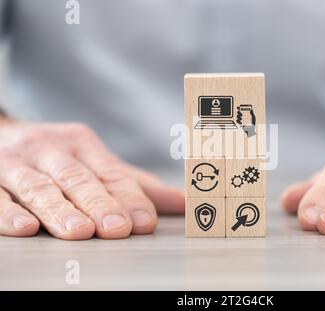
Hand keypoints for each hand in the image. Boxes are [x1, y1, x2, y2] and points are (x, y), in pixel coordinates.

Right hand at [0, 120, 183, 239]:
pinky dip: (9, 212)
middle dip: (99, 204)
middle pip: (79, 180)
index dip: (128, 198)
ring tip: (80, 232)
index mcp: (83, 144)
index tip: (144, 221)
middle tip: (117, 228)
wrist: (1, 135)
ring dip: (60, 210)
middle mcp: (51, 150)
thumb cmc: (60, 158)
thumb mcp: (98, 164)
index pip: (111, 173)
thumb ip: (137, 185)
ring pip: (40, 187)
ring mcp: (18, 163)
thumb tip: (185, 203)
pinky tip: (25, 227)